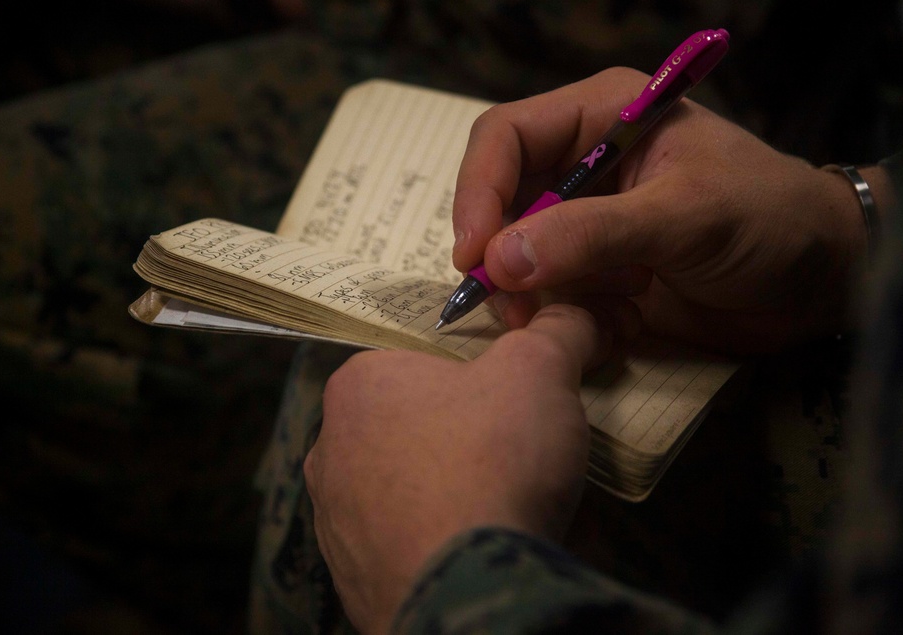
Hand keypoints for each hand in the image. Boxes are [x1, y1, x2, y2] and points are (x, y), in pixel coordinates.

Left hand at [304, 305, 609, 633]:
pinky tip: (475, 550)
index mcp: (358, 386)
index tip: (510, 401)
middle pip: (410, 427)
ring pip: (404, 489)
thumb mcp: (539, 371)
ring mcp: (334, 520)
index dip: (473, 379)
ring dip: (446, 493)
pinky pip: (403, 545)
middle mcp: (329, 448)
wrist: (466, 587)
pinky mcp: (351, 577)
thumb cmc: (490, 460)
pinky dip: (437, 544)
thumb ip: (556, 331)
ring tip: (500, 507)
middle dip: (459, 438)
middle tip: (512, 455)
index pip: (417, 364)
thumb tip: (573, 316)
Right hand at [453, 67, 888, 353]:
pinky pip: (549, 290)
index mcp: (601, 116)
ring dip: (529, 293)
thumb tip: (499, 259)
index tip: (474, 255)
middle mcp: (583, 162)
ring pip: (517, 252)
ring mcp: (587, 219)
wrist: (821, 280)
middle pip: (499, 198)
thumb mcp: (685, 218)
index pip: (505, 137)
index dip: (477, 191)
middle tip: (510, 305)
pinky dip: (563, 314)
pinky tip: (611, 325)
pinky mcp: (597, 267)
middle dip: (499, 253)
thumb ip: (594, 233)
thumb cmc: (768, 223)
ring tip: (565, 321)